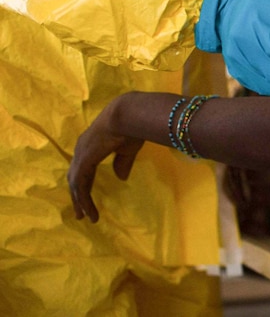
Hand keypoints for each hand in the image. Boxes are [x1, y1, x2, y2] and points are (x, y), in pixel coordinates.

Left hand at [68, 97, 143, 222]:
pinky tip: (88, 211)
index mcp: (91, 144)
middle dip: (77, 195)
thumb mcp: (128, 149)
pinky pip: (80, 185)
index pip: (83, 168)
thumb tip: (121, 177)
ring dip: (80, 201)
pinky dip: (83, 199)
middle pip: (75, 178)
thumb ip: (123, 162)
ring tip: (84, 217)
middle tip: (80, 213)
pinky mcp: (84, 161)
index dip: (84, 183)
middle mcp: (81, 149)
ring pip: (76, 184)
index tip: (86, 197)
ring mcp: (81, 155)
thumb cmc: (131, 127)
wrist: (127, 115)